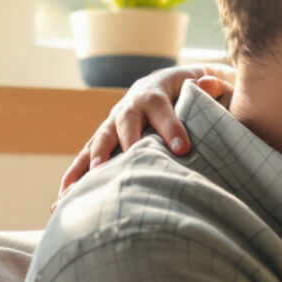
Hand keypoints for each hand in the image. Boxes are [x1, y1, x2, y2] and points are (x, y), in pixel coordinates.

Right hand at [57, 62, 235, 197]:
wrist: (184, 83)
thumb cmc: (207, 90)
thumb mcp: (218, 83)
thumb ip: (216, 86)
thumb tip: (205, 84)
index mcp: (158, 88)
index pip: (161, 106)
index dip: (170, 127)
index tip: (183, 150)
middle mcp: (132, 102)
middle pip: (124, 120)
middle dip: (125, 143)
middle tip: (130, 165)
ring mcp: (116, 120)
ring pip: (100, 139)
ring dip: (92, 162)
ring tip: (86, 185)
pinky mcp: (109, 138)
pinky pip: (88, 155)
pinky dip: (76, 175)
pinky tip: (63, 198)